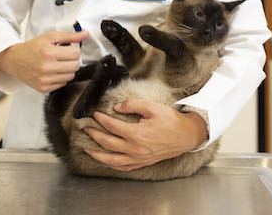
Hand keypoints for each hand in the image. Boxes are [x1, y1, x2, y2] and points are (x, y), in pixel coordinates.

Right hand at [0, 30, 88, 92]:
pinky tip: (52, 72)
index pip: (76, 53)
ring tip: (58, 64)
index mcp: (49, 53)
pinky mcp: (43, 88)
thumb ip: (69, 36)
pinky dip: (60, 78)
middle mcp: (47, 68)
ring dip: (67, 70)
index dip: (74, 50)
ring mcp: (45, 80)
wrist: (14, 60)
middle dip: (72, 60)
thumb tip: (86, 34)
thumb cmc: (33, 47)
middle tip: (63, 57)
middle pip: (75, 66)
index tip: (67, 49)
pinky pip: (62, 84)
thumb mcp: (50, 37)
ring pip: (71, 76)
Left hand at [83, 99, 207, 171]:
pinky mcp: (142, 163)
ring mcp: (138, 158)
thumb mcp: (152, 107)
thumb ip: (132, 104)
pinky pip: (123, 167)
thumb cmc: (170, 121)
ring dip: (97, 154)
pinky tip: (106, 160)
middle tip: (86, 128)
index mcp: (136, 134)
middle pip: (107, 143)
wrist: (186, 135)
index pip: (112, 126)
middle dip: (94, 135)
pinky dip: (112, 164)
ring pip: (112, 159)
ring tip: (87, 148)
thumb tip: (117, 107)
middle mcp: (135, 149)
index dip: (101, 119)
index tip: (95, 114)